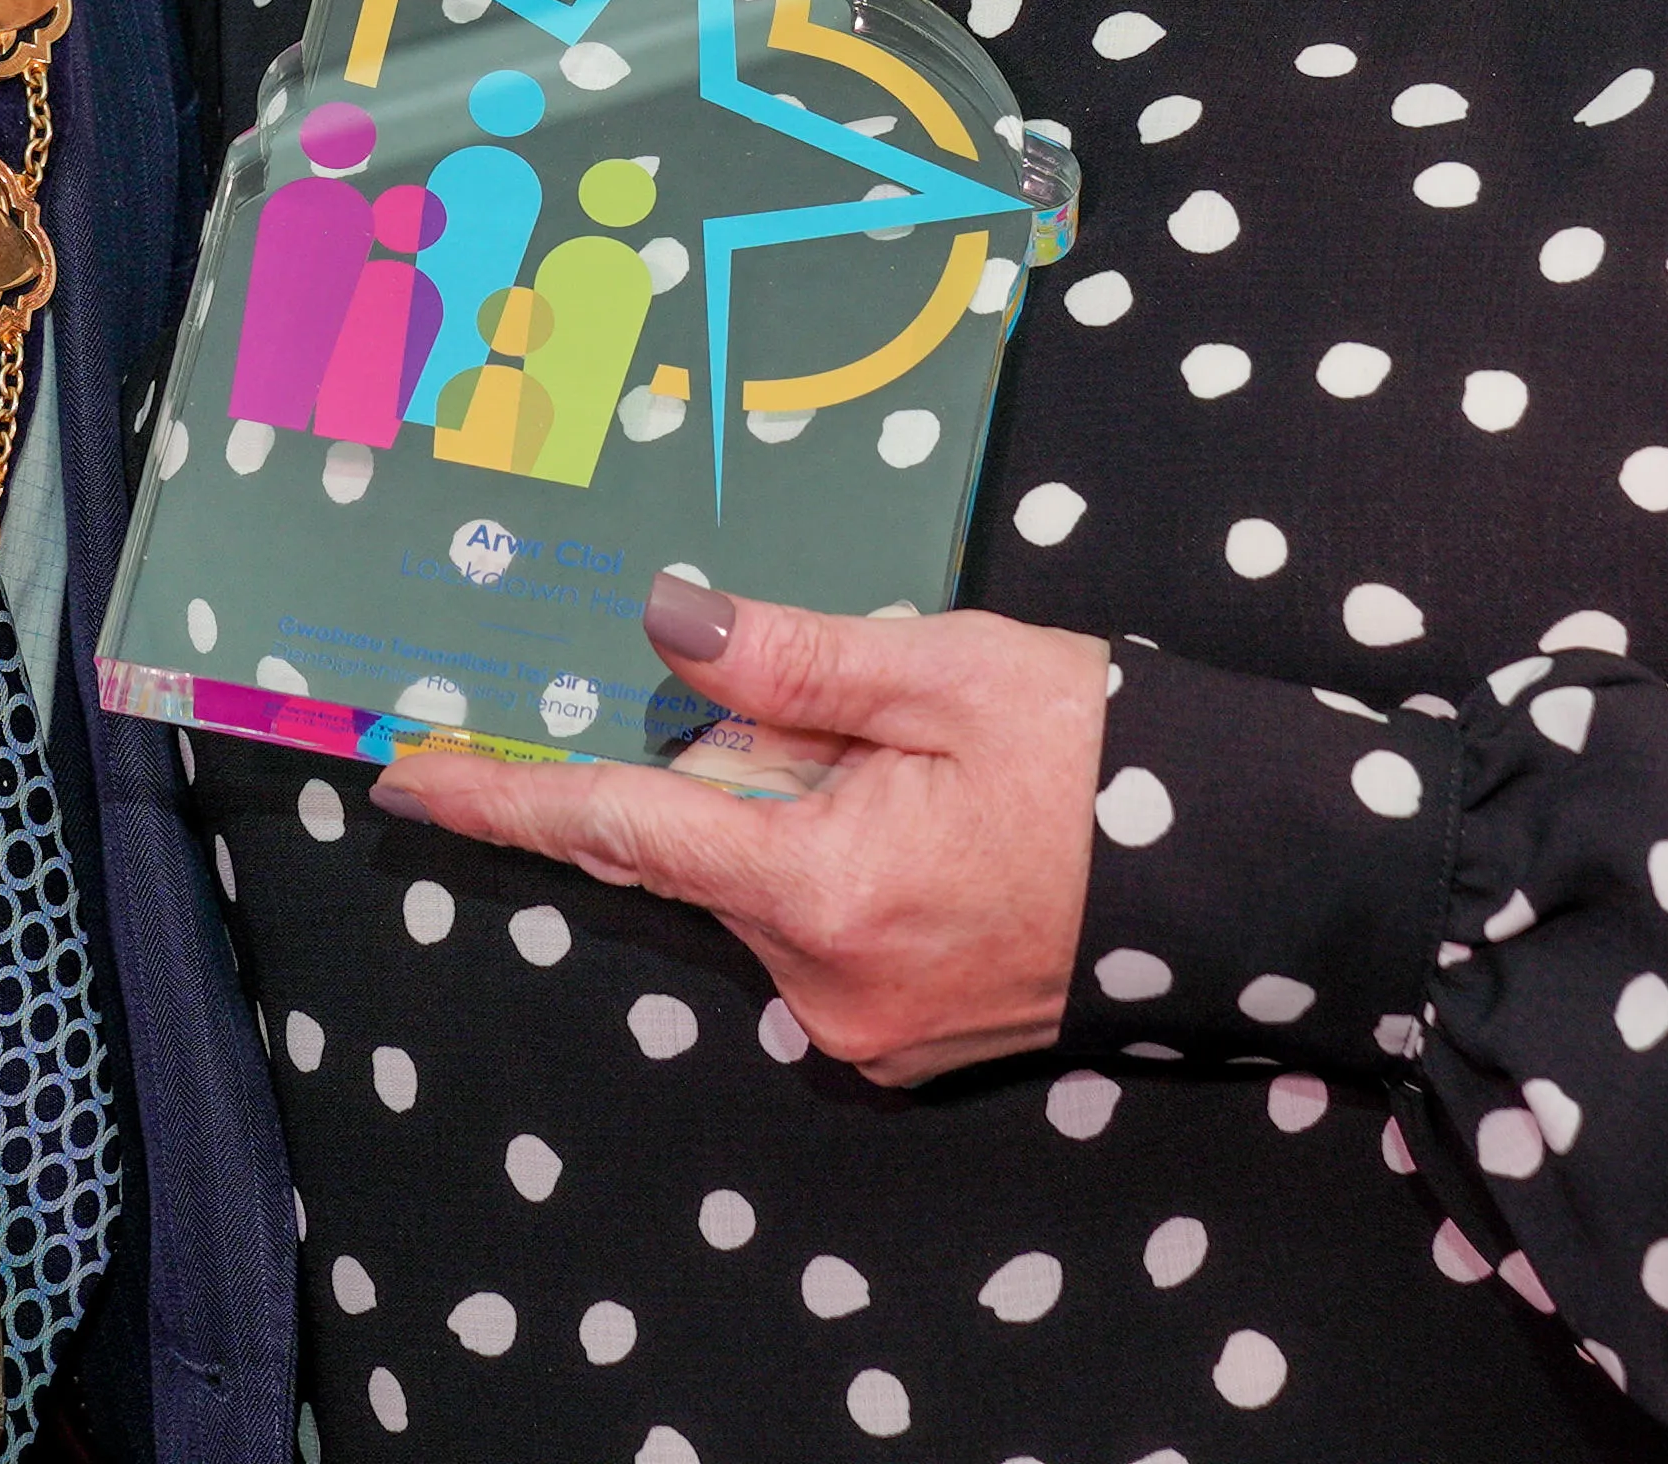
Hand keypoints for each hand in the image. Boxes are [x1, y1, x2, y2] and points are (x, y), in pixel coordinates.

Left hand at [376, 577, 1115, 1087]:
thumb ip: (794, 660)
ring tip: (934, 768)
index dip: (506, 798)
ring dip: (804, 812)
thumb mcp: (949, 670)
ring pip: (764, 884)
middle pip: (705, 847)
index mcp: (822, 888)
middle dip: (742, 765)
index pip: (621, 827)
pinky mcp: (903, 1039)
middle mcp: (825, 983)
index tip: (405, 778)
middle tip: (861, 717)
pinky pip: (819, 926)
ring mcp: (866, 1026)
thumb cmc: (1113, 760)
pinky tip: (939, 822)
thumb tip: (667, 628)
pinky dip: (840, 861)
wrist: (1261, 878)